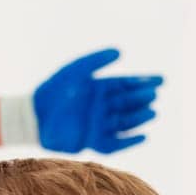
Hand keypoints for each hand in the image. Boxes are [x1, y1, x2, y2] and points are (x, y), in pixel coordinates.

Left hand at [33, 48, 162, 154]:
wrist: (34, 116)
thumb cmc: (54, 90)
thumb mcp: (75, 70)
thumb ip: (96, 60)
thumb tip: (120, 51)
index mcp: (100, 88)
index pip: (127, 84)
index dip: (143, 82)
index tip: (160, 80)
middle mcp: (102, 107)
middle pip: (128, 103)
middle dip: (142, 99)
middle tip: (154, 95)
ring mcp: (98, 125)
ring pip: (124, 121)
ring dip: (139, 118)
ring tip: (152, 112)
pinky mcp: (92, 141)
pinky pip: (115, 143)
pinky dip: (129, 141)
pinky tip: (143, 136)